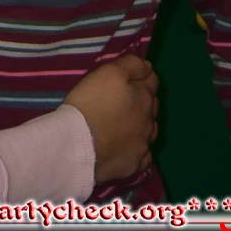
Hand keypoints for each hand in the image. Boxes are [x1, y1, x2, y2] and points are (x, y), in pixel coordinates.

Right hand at [63, 54, 158, 182]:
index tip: (131, 74)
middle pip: (151, 106)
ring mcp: (143, 146)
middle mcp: (149, 122)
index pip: (151, 80)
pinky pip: (142, 156)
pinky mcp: (133, 165)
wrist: (79, 144)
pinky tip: (126, 147)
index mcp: (144, 97)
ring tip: (125, 123)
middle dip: (142, 99)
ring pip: (149, 131)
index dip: (142, 74)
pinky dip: (137, 149)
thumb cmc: (91, 102)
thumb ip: (131, 65)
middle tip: (124, 98)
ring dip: (141, 124)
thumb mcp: (108, 72)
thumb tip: (147, 65)